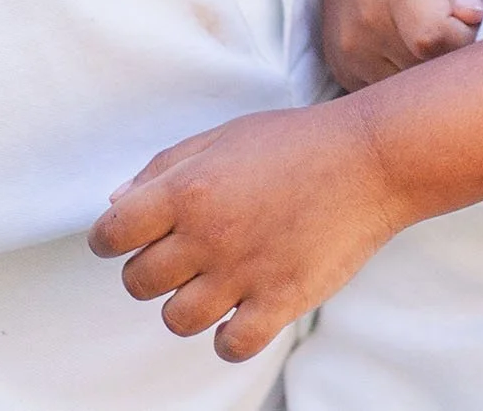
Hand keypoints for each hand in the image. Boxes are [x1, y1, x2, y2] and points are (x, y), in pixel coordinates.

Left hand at [90, 98, 404, 362]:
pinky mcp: (281, 300)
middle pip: (138, 282)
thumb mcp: (224, 136)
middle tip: (184, 256)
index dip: (113, 238)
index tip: (130, 238)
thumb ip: (164, 166)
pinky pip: (231, 346)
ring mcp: (245, 271)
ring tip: (217, 283)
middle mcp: (208, 234)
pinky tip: (244, 312)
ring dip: (189, 305)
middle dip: (152, 271)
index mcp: (188, 188)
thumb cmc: (298, 142)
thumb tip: (115, 201)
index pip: (111, 233)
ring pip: (177, 320)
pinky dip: (230, 337)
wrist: (372, 158)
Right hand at [322, 0, 482, 89]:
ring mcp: (348, 54)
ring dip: (429, 77)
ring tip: (434, 42)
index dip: (466, 39)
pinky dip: (406, 85)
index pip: (436, 40)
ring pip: (406, 94)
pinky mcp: (342, 71)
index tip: (470, 22)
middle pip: (425, 73)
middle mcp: (362, 26)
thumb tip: (473, 15)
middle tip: (458, 33)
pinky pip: (385, 97)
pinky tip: (411, 54)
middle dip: (452, 62)